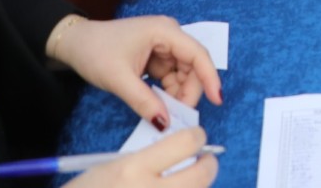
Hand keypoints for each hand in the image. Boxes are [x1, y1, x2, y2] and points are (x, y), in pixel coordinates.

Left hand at [46, 14, 221, 116]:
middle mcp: (168, 35)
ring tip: (162, 111)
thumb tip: (166, 124)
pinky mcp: (155, 56)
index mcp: (164, 31)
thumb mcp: (119, 79)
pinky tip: (156, 103)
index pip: (197, 54)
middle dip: (187, 91)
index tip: (217, 100)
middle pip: (192, 66)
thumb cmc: (95, 52)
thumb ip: (144, 101)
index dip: (210, 77)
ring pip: (181, 74)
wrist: (74, 43)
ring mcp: (162, 46)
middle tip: (176, 116)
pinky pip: (169, 76)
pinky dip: (166, 92)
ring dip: (176, 94)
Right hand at [68, 127, 216, 187]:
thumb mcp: (110, 168)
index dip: (197, 137)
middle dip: (209, 164)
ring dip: (198, 187)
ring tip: (189, 182)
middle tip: (206, 161)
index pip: (185, 143)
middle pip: (201, 175)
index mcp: (133, 170)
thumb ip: (145, 160)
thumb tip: (180, 156)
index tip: (197, 137)